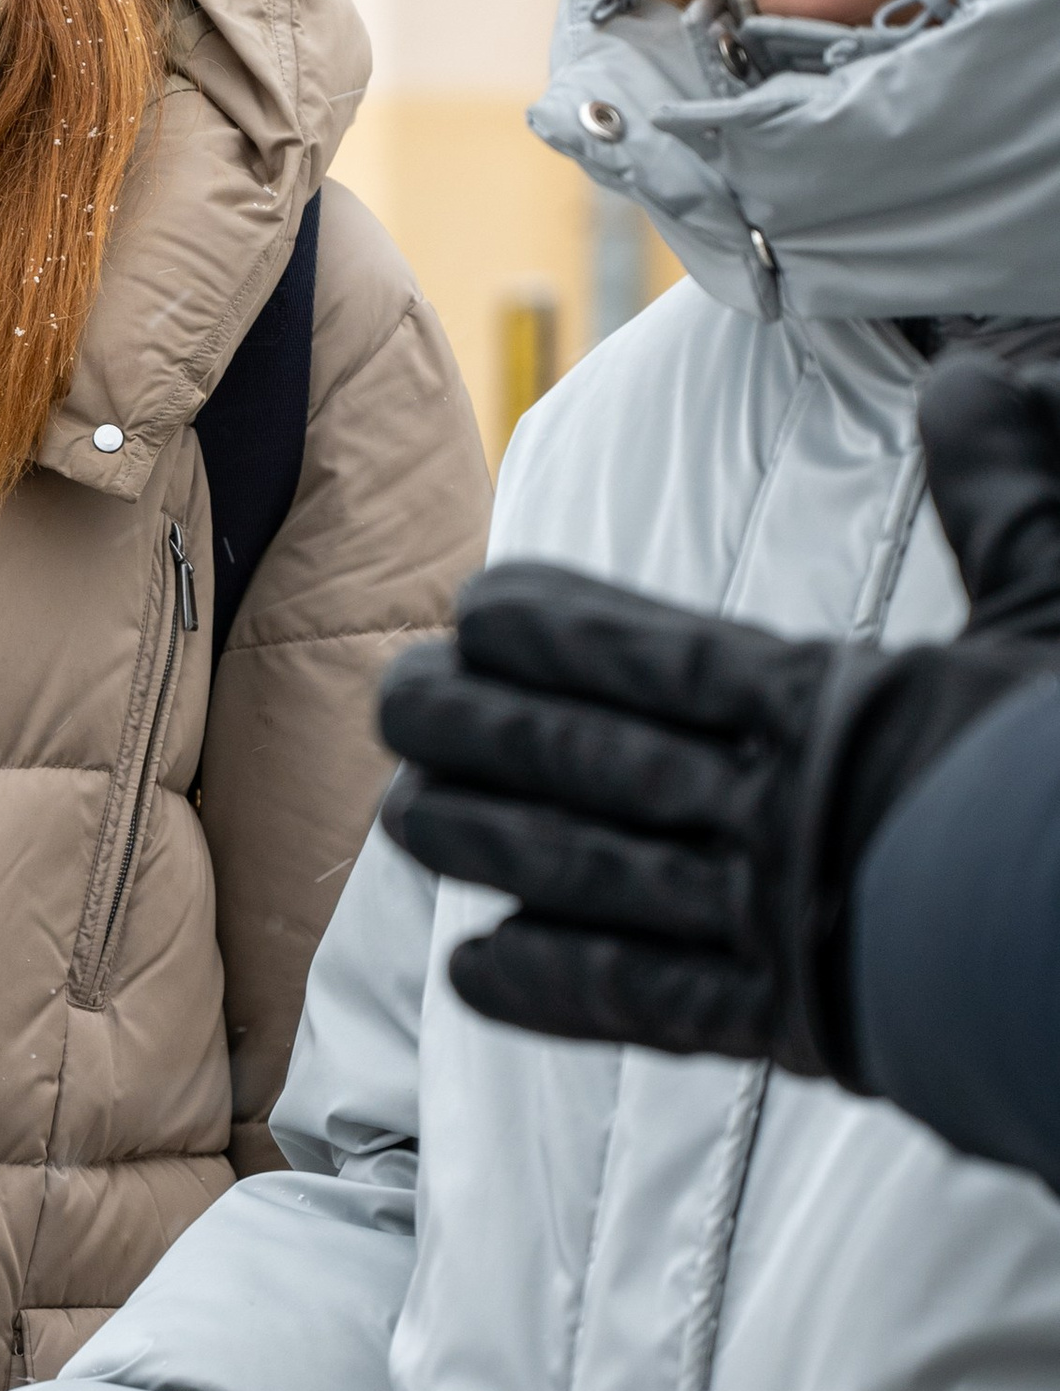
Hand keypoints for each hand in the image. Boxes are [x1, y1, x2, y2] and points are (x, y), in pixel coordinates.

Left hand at [378, 356, 1059, 1085]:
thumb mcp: (1055, 609)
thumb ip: (1005, 494)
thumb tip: (976, 374)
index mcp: (829, 709)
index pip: (655, 657)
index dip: (554, 632)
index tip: (476, 608)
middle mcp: (776, 809)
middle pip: (591, 762)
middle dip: (482, 731)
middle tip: (396, 700)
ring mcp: (773, 917)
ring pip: (593, 875)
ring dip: (492, 844)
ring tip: (405, 820)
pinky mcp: (788, 1015)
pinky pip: (647, 1001)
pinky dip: (556, 990)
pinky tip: (476, 973)